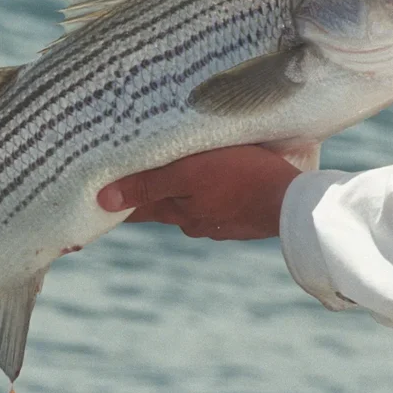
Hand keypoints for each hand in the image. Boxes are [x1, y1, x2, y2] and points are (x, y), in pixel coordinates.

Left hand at [96, 145, 301, 240]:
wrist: (294, 203)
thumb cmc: (241, 180)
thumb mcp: (188, 174)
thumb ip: (148, 186)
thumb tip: (103, 201)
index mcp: (178, 212)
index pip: (138, 206)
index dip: (119, 201)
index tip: (98, 198)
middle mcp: (195, 222)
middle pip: (164, 203)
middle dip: (151, 191)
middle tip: (135, 174)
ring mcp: (220, 222)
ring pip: (193, 203)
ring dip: (186, 190)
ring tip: (182, 170)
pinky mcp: (243, 217)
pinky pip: (219, 202)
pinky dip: (213, 192)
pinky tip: (221, 181)